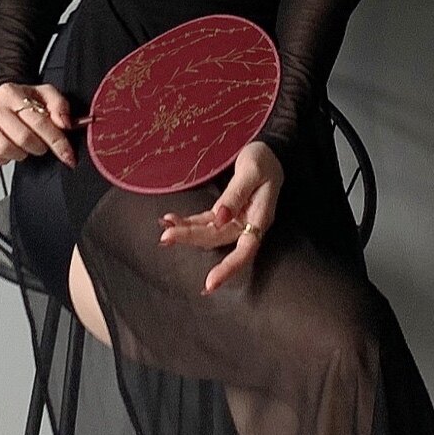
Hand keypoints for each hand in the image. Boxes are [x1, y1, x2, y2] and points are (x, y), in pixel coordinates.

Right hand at [0, 81, 76, 166]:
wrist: (1, 99)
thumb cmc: (24, 100)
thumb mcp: (46, 95)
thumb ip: (60, 106)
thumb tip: (65, 124)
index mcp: (11, 93)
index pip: (39, 122)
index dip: (57, 142)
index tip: (67, 156)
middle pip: (23, 138)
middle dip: (39, 147)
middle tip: (41, 144)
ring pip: (5, 149)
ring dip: (21, 153)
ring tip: (24, 146)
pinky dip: (3, 158)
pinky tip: (9, 149)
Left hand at [158, 141, 282, 294]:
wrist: (269, 151)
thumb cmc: (264, 160)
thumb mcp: (252, 172)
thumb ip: (236, 195)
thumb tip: (219, 217)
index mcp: (260, 218)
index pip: (245, 250)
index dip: (228, 268)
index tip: (210, 283)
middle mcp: (247, 225)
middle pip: (217, 239)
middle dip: (191, 239)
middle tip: (165, 237)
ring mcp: (235, 220)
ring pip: (208, 233)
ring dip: (185, 232)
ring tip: (164, 230)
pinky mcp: (226, 213)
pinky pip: (205, 222)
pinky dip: (188, 222)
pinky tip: (170, 220)